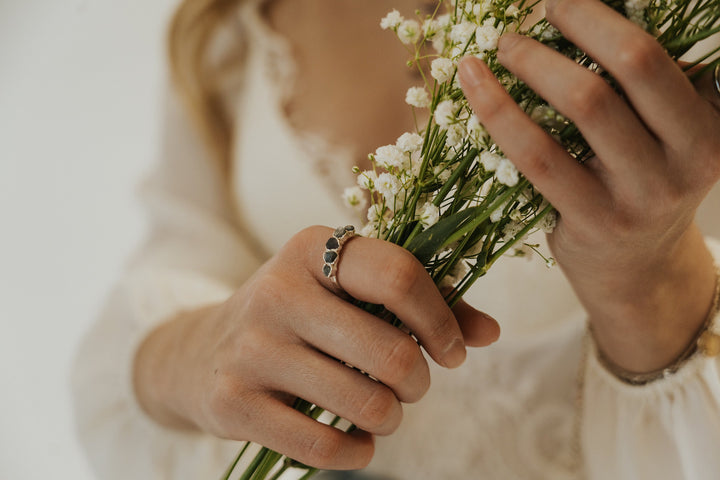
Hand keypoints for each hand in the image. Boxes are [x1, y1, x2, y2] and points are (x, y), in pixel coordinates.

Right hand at [133, 226, 498, 469]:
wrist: (201, 352)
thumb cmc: (300, 317)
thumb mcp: (349, 291)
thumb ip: (422, 301)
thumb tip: (490, 332)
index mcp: (312, 249)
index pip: (398, 275)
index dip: (441, 320)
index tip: (451, 352)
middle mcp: (277, 290)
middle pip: (390, 351)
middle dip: (418, 382)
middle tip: (411, 385)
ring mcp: (251, 348)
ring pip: (365, 403)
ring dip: (391, 416)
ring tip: (381, 409)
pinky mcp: (233, 402)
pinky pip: (325, 446)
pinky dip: (359, 451)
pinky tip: (358, 439)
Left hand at [458, 0, 719, 371]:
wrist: (636, 269)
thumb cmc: (641, 186)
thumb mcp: (664, 137)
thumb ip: (643, 90)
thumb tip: (579, 21)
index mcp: (711, 125)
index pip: (659, 51)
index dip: (602, 15)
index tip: (562, 2)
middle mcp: (688, 158)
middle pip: (633, 63)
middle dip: (579, 21)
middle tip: (536, 11)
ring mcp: (641, 194)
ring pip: (584, 105)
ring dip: (534, 62)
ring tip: (501, 46)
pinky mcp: (593, 220)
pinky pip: (538, 156)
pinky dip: (500, 111)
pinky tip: (474, 84)